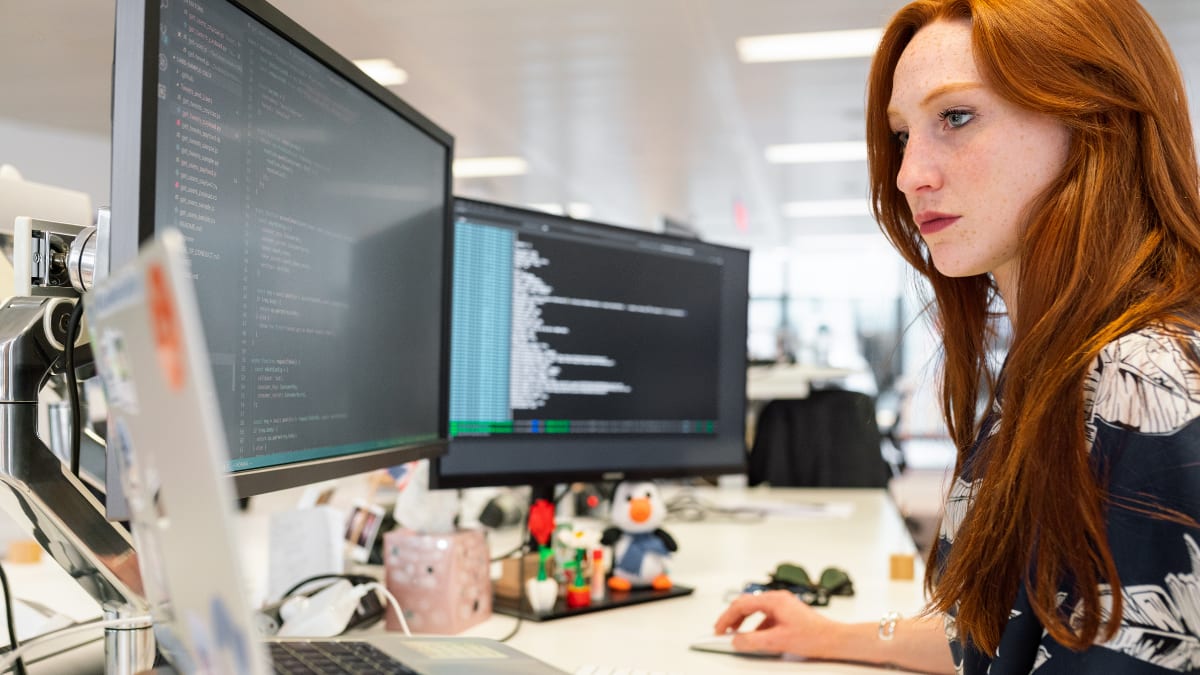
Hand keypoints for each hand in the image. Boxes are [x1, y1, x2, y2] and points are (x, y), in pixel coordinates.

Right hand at [712, 590, 839, 657]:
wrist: (834, 639)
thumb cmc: (814, 636)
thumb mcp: (778, 641)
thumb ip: (753, 641)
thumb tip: (736, 640)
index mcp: (774, 600)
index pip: (741, 605)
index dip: (726, 618)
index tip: (718, 629)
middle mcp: (777, 599)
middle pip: (746, 604)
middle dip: (732, 618)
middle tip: (722, 631)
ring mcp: (783, 605)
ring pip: (755, 610)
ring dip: (744, 622)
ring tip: (736, 634)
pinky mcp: (787, 613)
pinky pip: (765, 617)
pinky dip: (756, 626)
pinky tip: (756, 638)